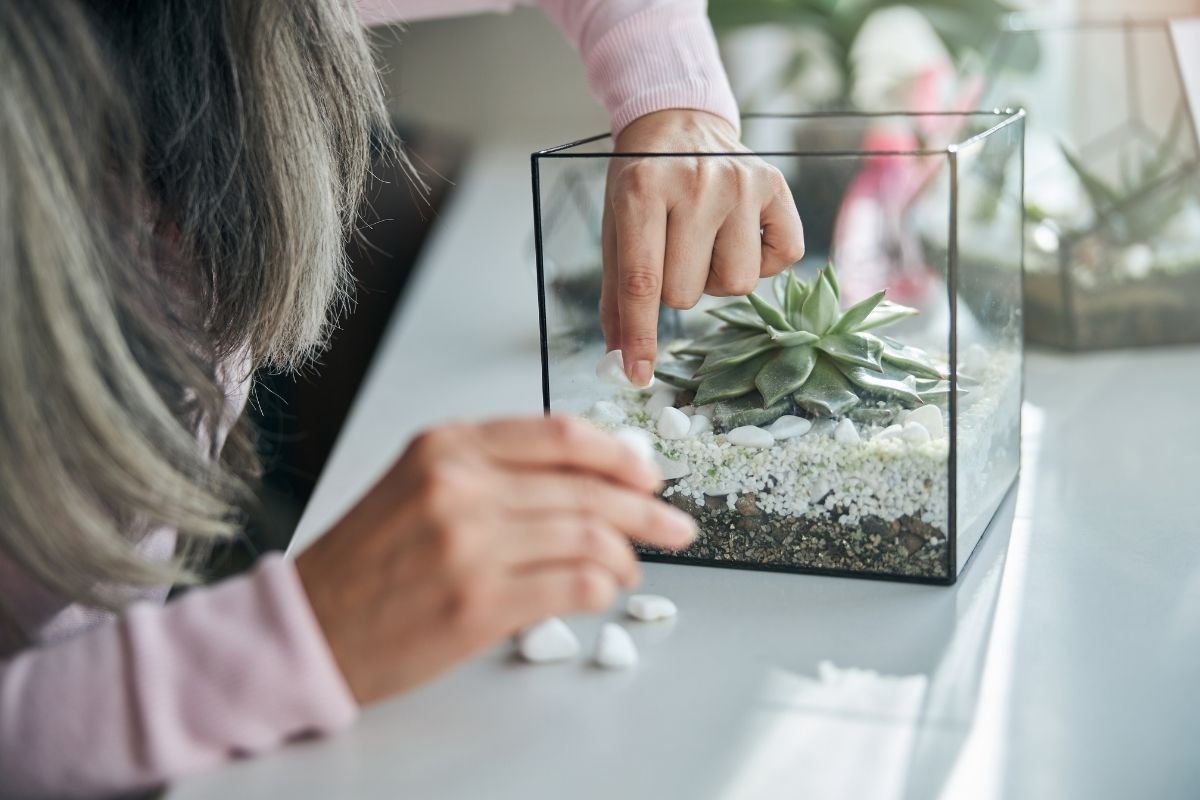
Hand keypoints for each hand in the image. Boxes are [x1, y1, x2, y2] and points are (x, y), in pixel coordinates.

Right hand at [295, 416, 695, 703]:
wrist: (311, 625)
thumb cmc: (369, 558)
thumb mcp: (419, 482)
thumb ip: (496, 470)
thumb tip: (590, 479)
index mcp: (447, 446)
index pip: (561, 437)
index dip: (619, 456)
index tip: (647, 475)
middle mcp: (461, 486)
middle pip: (586, 489)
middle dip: (645, 509)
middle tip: (675, 525)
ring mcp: (471, 545)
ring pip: (589, 536)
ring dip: (625, 555)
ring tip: (631, 567)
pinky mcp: (479, 603)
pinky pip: (574, 584)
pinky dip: (603, 586)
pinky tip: (602, 590)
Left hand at [602, 109, 806, 386]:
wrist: (678, 122)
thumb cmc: (641, 185)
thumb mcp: (616, 229)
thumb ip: (617, 296)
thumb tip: (621, 363)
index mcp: (642, 190)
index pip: (642, 282)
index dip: (641, 336)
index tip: (638, 375)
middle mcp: (695, 182)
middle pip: (688, 293)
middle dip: (676, 289)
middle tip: (672, 252)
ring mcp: (741, 182)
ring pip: (736, 285)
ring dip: (716, 278)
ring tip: (704, 243)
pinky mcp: (776, 185)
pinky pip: (782, 260)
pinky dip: (762, 261)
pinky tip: (740, 235)